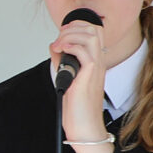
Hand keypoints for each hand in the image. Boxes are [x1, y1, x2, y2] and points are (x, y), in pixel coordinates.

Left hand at [47, 13, 110, 152]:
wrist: (84, 127)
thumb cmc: (77, 107)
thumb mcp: (66, 77)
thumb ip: (61, 60)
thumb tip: (54, 45)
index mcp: (95, 61)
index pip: (95, 31)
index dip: (78, 26)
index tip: (62, 33)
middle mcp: (98, 62)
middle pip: (94, 29)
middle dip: (74, 27)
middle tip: (60, 37)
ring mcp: (96, 68)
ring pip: (91, 36)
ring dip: (71, 35)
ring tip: (59, 44)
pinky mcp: (89, 75)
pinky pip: (84, 51)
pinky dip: (70, 46)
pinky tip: (61, 51)